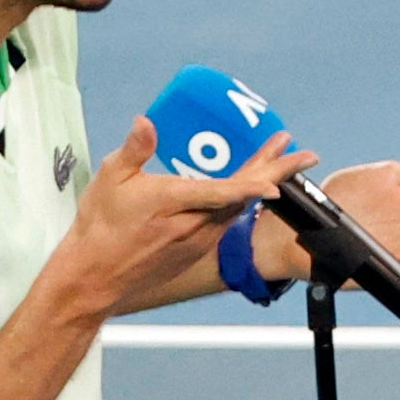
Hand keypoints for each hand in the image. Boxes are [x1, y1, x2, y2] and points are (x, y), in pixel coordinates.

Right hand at [46, 116, 318, 318]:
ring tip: (280, 162)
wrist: (94, 278)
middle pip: (242, 197)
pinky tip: (251, 188)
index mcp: (173, 202)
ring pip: (237, 210)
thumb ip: (134, 149)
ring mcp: (196, 241)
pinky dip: (243, 201)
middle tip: (305, 154)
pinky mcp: (195, 251)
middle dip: (276, 173)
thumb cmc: (99, 227)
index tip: (277, 177)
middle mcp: (192, 225)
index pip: (222, 192)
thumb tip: (145, 122)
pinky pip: (226, 221)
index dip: (252, 185)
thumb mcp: (111, 179)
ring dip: (261, 184)